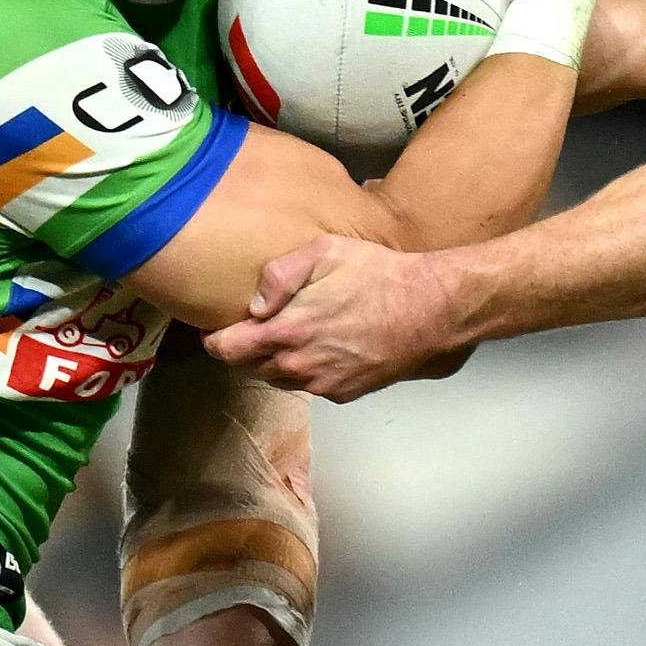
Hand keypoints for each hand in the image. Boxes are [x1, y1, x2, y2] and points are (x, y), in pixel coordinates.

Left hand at [204, 234, 461, 399]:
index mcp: (285, 333)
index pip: (225, 350)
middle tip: (254, 326)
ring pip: (278, 379)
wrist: (430, 310)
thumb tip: (253, 303)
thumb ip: (278, 275)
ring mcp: (321, 384)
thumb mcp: (324, 252)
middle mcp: (297, 367)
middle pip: (248, 368)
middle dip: (244, 349)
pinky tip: (322, 344)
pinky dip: (306, 369)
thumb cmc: (378, 275)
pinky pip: (310, 385)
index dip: (215, 338)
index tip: (217, 326)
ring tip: (289, 334)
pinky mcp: (343, 393)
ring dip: (274, 361)